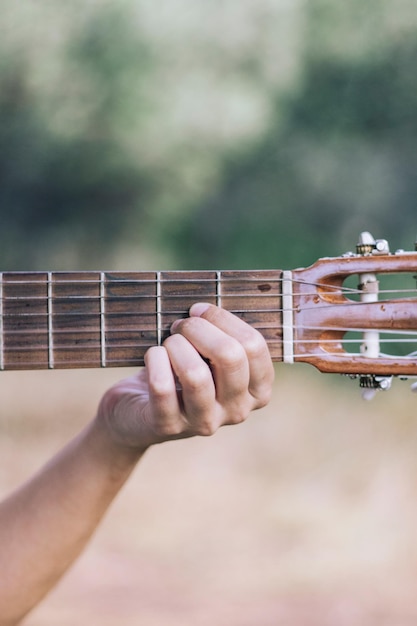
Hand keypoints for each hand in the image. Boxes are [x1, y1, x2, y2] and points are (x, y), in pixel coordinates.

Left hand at [96, 303, 273, 450]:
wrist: (140, 410)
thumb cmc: (182, 371)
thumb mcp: (211, 355)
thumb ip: (221, 334)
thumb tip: (203, 310)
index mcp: (258, 390)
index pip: (254, 346)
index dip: (222, 319)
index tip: (198, 310)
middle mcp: (238, 411)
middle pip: (230, 357)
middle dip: (198, 329)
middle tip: (180, 325)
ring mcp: (205, 423)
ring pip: (195, 374)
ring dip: (176, 345)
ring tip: (168, 343)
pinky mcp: (169, 426)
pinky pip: (162, 386)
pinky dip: (154, 360)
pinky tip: (153, 356)